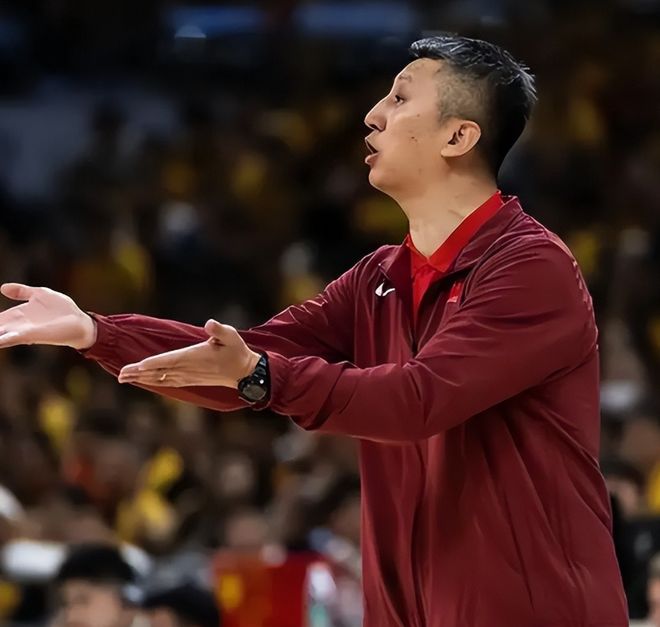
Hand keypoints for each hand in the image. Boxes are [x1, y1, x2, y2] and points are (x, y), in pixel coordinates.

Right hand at [0, 283, 96, 349]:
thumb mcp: (39, 294)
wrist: (80, 321)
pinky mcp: (32, 335)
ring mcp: (23, 331)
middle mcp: (17, 326)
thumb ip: (21, 291)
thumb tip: (2, 288)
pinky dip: (3, 338)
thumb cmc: (62, 309)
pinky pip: (13, 337)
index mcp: (17, 316)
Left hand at [118, 319, 260, 387]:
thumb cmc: (237, 351)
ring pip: (160, 379)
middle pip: (159, 371)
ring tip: (124, 378)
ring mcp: (189, 376)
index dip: (154, 362)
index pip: (170, 360)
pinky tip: (143, 381)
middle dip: (139, 373)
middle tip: (120, 375)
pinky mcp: (190, 380)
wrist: (244, 372)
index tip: (138, 365)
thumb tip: (210, 323)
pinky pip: (167, 382)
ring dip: (142, 379)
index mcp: (195, 356)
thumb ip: (219, 330)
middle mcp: (189, 369)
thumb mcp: (231, 336)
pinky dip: (153, 382)